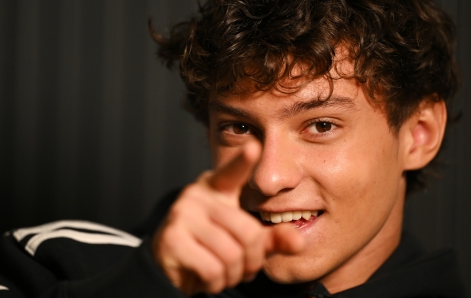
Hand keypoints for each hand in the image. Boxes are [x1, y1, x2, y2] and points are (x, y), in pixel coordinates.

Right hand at [151, 140, 304, 295]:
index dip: (243, 160)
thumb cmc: (214, 246)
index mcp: (218, 187)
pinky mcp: (171, 239)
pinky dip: (215, 282)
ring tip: (222, 270)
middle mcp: (197, 194)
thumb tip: (299, 241)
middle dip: (251, 261)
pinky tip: (206, 276)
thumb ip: (272, 238)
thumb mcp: (246, 240)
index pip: (233, 172)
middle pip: (248, 233)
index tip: (254, 145)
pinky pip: (212, 269)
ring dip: (233, 274)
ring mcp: (182, 214)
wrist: (174, 267)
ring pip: (231, 255)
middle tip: (241, 266)